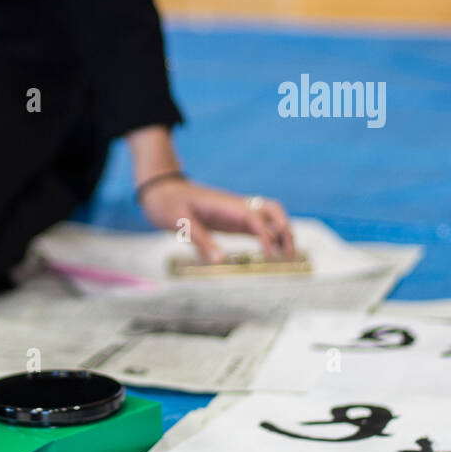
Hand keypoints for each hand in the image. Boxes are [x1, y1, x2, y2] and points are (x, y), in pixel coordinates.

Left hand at [139, 176, 294, 262]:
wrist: (160, 190)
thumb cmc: (168, 203)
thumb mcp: (180, 222)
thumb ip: (201, 240)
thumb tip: (219, 261)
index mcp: (225, 204)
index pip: (255, 218)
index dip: (267, 236)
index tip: (271, 256)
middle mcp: (235, 206)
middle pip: (272, 211)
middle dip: (285, 230)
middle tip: (290, 255)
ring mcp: (235, 211)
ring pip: (268, 218)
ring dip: (280, 233)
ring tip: (287, 257)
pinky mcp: (231, 219)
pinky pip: (256, 226)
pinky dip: (268, 237)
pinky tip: (271, 253)